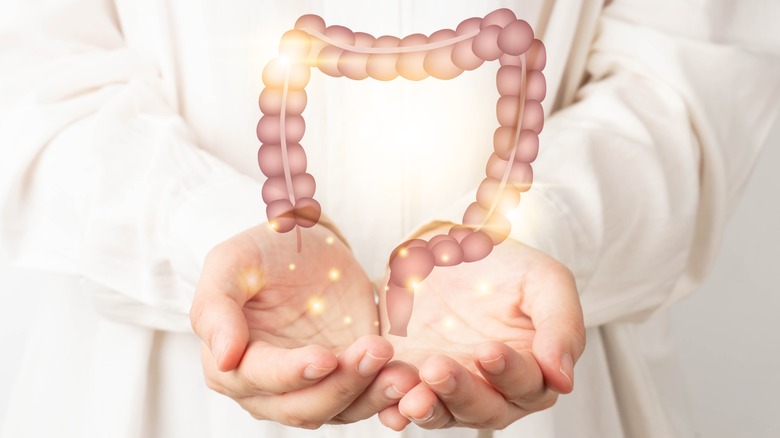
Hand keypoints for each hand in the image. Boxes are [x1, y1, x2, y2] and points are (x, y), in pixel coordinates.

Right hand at [190, 223, 418, 428]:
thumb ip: (215, 305)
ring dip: (371, 395)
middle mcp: (266, 390)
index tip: (324, 358)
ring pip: (338, 410)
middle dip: (341, 384)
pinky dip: (388, 397)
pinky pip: (367, 401)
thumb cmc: (263, 252)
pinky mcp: (346, 382)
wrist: (306, 247)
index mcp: (229, 363)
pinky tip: (409, 380)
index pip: (257, 378)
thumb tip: (223, 357)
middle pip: (302, 406)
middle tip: (376, 350)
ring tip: (401, 372)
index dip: (290, 373)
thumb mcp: (232, 262)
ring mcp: (310, 389)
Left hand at [377, 231, 584, 429]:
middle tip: (438, 367)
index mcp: (534, 370)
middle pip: (486, 410)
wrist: (446, 249)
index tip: (488, 351)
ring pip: (444, 414)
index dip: (509, 373)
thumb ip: (562, 326)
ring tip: (411, 395)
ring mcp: (451, 390)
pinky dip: (395, 409)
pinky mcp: (412, 382)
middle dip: (461, 392)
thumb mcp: (544, 281)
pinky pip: (403, 406)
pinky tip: (389, 406)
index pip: (529, 385)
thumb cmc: (504, 266)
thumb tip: (564, 379)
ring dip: (428, 408)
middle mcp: (495, 390)